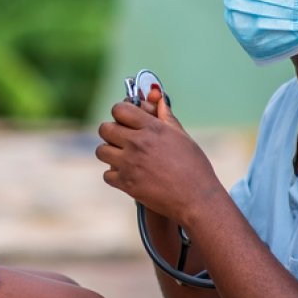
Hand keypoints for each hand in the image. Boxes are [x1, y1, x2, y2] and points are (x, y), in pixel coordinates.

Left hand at [96, 88, 224, 223]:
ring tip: (124, 157)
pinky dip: (115, 175)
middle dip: (112, 132)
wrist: (196, 199)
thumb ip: (166, 117)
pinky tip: (128, 175)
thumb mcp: (182, 137)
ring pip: (101, 151)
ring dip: (110, 153)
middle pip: (105, 128)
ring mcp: (129, 164)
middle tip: (122, 139)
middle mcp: (137, 143)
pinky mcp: (126, 183)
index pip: (119, 109)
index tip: (126, 120)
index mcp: (152, 128)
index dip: (121, 113)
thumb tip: (157, 97)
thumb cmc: (194, 167)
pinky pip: (107, 174)